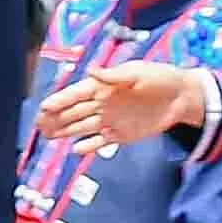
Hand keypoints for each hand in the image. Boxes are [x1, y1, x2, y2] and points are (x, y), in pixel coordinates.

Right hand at [31, 60, 200, 148]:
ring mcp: (111, 120)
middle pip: (74, 112)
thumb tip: (91, 72)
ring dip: (65, 131)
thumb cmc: (161, 79)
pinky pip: (101, 141)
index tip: (44, 107)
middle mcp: (103, 103)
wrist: (184, 98)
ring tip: (47, 136)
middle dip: (55, 117)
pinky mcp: (122, 134)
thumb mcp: (138, 73)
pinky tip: (75, 150)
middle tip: (37, 125)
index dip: (60, 100)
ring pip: (82, 126)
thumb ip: (114, 75)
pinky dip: (89, 146)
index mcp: (104, 87)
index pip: (76, 94)